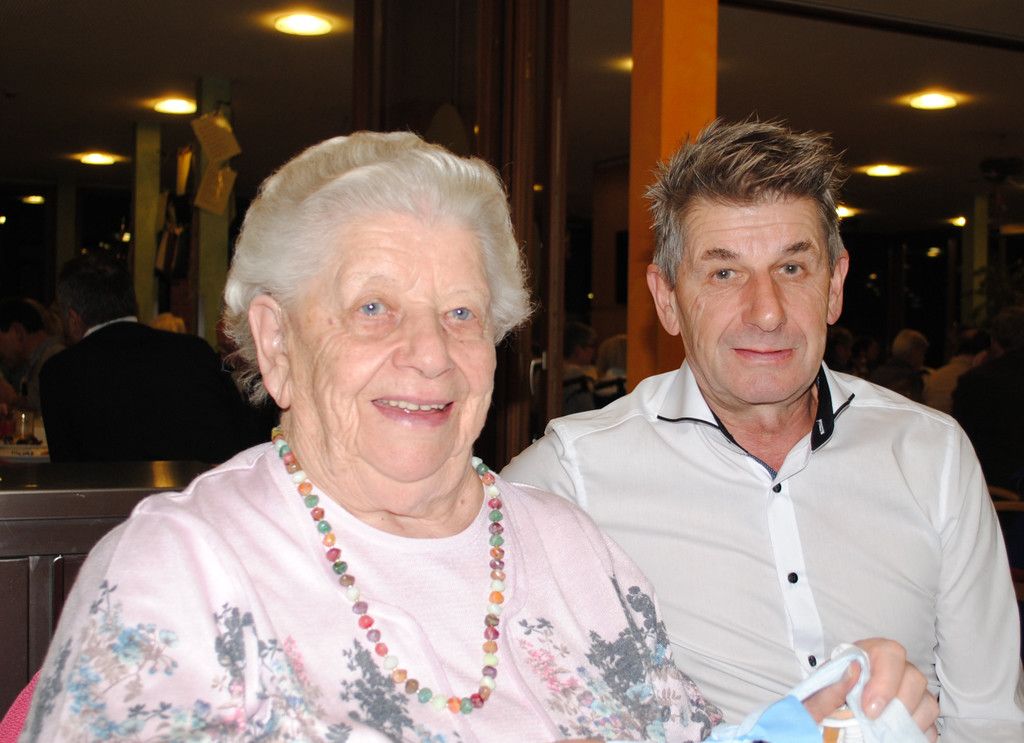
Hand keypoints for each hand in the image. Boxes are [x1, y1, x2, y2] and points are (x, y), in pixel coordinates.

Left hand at [803, 638, 937, 740]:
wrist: (825, 725)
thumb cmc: (819, 707)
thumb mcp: (814, 699)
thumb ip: (829, 688)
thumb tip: (853, 671)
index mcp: (866, 657)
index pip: (889, 652)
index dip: (885, 679)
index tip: (868, 707)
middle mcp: (892, 671)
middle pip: (915, 676)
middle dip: (900, 702)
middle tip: (877, 721)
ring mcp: (908, 693)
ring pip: (928, 700)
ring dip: (911, 720)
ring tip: (887, 732)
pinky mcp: (917, 716)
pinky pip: (931, 723)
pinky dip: (919, 732)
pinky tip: (900, 737)